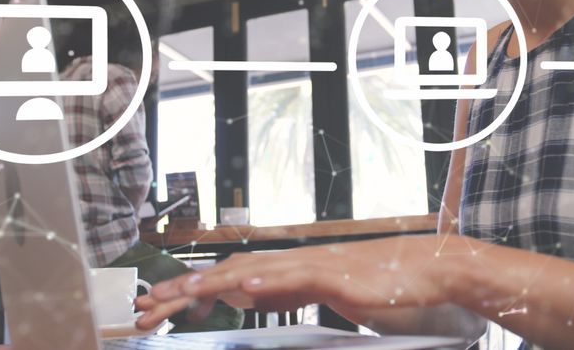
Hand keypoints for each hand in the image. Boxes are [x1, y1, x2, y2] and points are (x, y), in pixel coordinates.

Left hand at [134, 233, 480, 330]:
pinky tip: (242, 286)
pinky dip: (268, 281)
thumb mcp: (324, 294)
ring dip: (211, 283)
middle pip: (228, 274)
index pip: (229, 279)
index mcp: (289, 271)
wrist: (429, 269)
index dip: (190, 290)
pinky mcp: (336, 276)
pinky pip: (296, 278)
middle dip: (183, 291)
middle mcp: (294, 263)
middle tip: (144, 308)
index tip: (156, 306)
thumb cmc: (382, 284)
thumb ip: (288, 291)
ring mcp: (314, 266)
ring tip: (176, 295)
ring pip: (253, 272)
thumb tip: (252, 293)